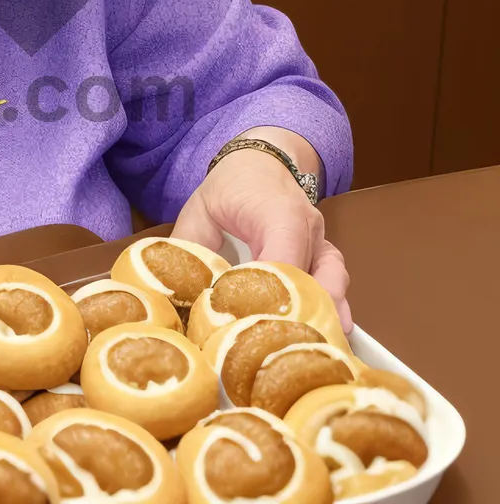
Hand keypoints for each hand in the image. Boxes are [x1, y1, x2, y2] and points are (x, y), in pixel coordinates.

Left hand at [171, 148, 351, 332]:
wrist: (260, 161)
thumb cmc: (229, 186)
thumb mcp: (201, 211)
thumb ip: (190, 247)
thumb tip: (173, 289)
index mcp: (276, 212)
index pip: (282, 258)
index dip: (271, 294)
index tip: (252, 323)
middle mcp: (307, 226)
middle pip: (313, 278)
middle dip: (298, 314)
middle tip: (279, 347)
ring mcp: (321, 239)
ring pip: (332, 281)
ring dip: (321, 313)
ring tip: (309, 347)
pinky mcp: (324, 251)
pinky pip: (334, 280)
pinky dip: (332, 306)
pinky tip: (332, 332)